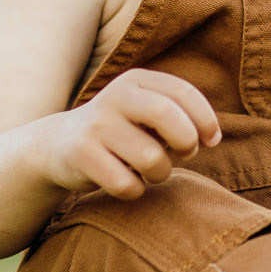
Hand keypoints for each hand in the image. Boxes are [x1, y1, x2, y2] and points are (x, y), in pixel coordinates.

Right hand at [42, 68, 221, 199]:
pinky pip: (127, 185)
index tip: (212, 140)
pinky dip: (135, 190)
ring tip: (150, 170)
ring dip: (161, 173)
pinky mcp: (81, 155)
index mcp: (136, 81)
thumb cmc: (120, 130)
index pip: (182, 92)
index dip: (206, 119)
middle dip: (187, 141)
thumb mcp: (144, 111)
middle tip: (186, 154)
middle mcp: (115, 97)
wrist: (58, 143)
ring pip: (151, 159)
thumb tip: (211, 136)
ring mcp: (96, 126)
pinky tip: (125, 181)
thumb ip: (178, 115)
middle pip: (167, 117)